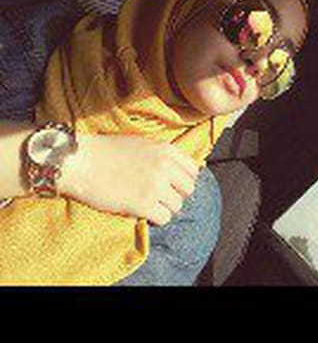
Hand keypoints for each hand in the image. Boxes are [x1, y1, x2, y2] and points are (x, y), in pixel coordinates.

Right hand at [59, 133, 200, 225]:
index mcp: (166, 149)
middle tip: (158, 196)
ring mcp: (155, 185)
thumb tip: (180, 171)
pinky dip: (154, 218)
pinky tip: (141, 211)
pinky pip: (164, 218)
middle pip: (188, 189)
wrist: (79, 161)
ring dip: (163, 207)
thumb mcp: (142, 144)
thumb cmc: (106, 151)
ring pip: (177, 206)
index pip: (193, 170)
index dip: (182, 179)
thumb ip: (163, 155)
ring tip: (146, 203)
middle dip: (175, 195)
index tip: (171, 184)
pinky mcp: (143, 204)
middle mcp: (165, 166)